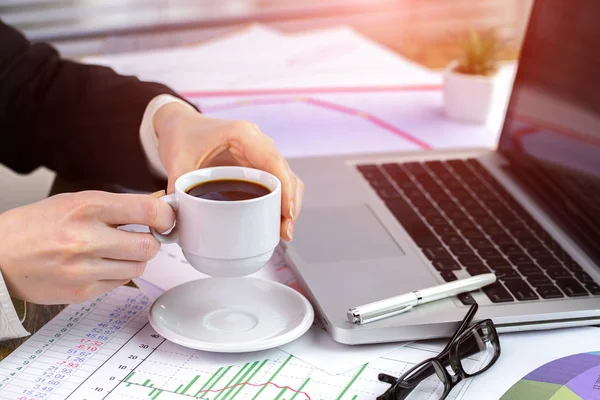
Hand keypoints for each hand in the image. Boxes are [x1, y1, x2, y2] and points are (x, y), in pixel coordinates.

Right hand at [0, 191, 173, 303]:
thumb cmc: (33, 227)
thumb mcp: (74, 202)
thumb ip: (116, 205)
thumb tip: (156, 206)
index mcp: (86, 208)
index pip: (147, 210)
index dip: (165, 215)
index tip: (166, 217)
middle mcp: (87, 239)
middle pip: (148, 245)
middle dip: (150, 241)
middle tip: (141, 237)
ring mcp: (84, 268)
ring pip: (138, 267)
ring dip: (134, 259)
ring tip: (115, 251)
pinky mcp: (82, 291)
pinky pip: (120, 283)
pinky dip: (117, 274)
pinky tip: (99, 264)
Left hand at [153, 103, 303, 240]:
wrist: (180, 125)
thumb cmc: (182, 135)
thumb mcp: (176, 160)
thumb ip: (178, 187)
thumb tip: (179, 220)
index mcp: (241, 135)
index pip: (273, 161)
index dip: (285, 187)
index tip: (286, 213)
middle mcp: (257, 142)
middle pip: (286, 173)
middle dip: (290, 203)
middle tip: (285, 231)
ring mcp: (260, 153)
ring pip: (287, 178)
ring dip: (289, 204)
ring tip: (283, 231)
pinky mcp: (258, 165)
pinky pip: (277, 181)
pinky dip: (281, 200)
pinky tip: (277, 220)